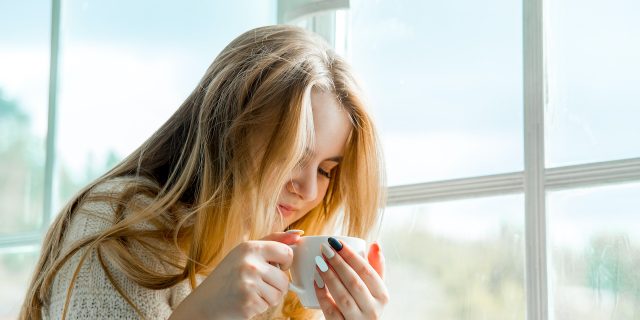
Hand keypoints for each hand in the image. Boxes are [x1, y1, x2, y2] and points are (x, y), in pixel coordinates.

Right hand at [170, 231, 301, 319]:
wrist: (205, 303)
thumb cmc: (229, 276)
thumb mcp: (246, 253)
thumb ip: (273, 241)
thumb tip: (298, 234)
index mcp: (250, 247)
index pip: (287, 252)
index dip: (285, 263)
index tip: (275, 267)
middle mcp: (249, 263)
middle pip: (285, 279)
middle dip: (276, 285)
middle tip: (257, 284)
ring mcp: (249, 283)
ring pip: (279, 294)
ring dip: (268, 297)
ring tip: (250, 292)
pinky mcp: (248, 302)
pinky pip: (269, 305)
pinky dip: (260, 306)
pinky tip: (245, 301)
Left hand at [314, 239, 388, 319]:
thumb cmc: (366, 304)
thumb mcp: (376, 288)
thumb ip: (376, 266)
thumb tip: (375, 244)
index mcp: (382, 296)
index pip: (366, 271)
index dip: (350, 255)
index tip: (336, 242)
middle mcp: (373, 310)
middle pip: (354, 282)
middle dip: (338, 263)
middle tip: (325, 249)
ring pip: (342, 297)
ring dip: (329, 277)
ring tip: (319, 262)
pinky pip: (330, 311)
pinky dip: (322, 295)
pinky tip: (316, 280)